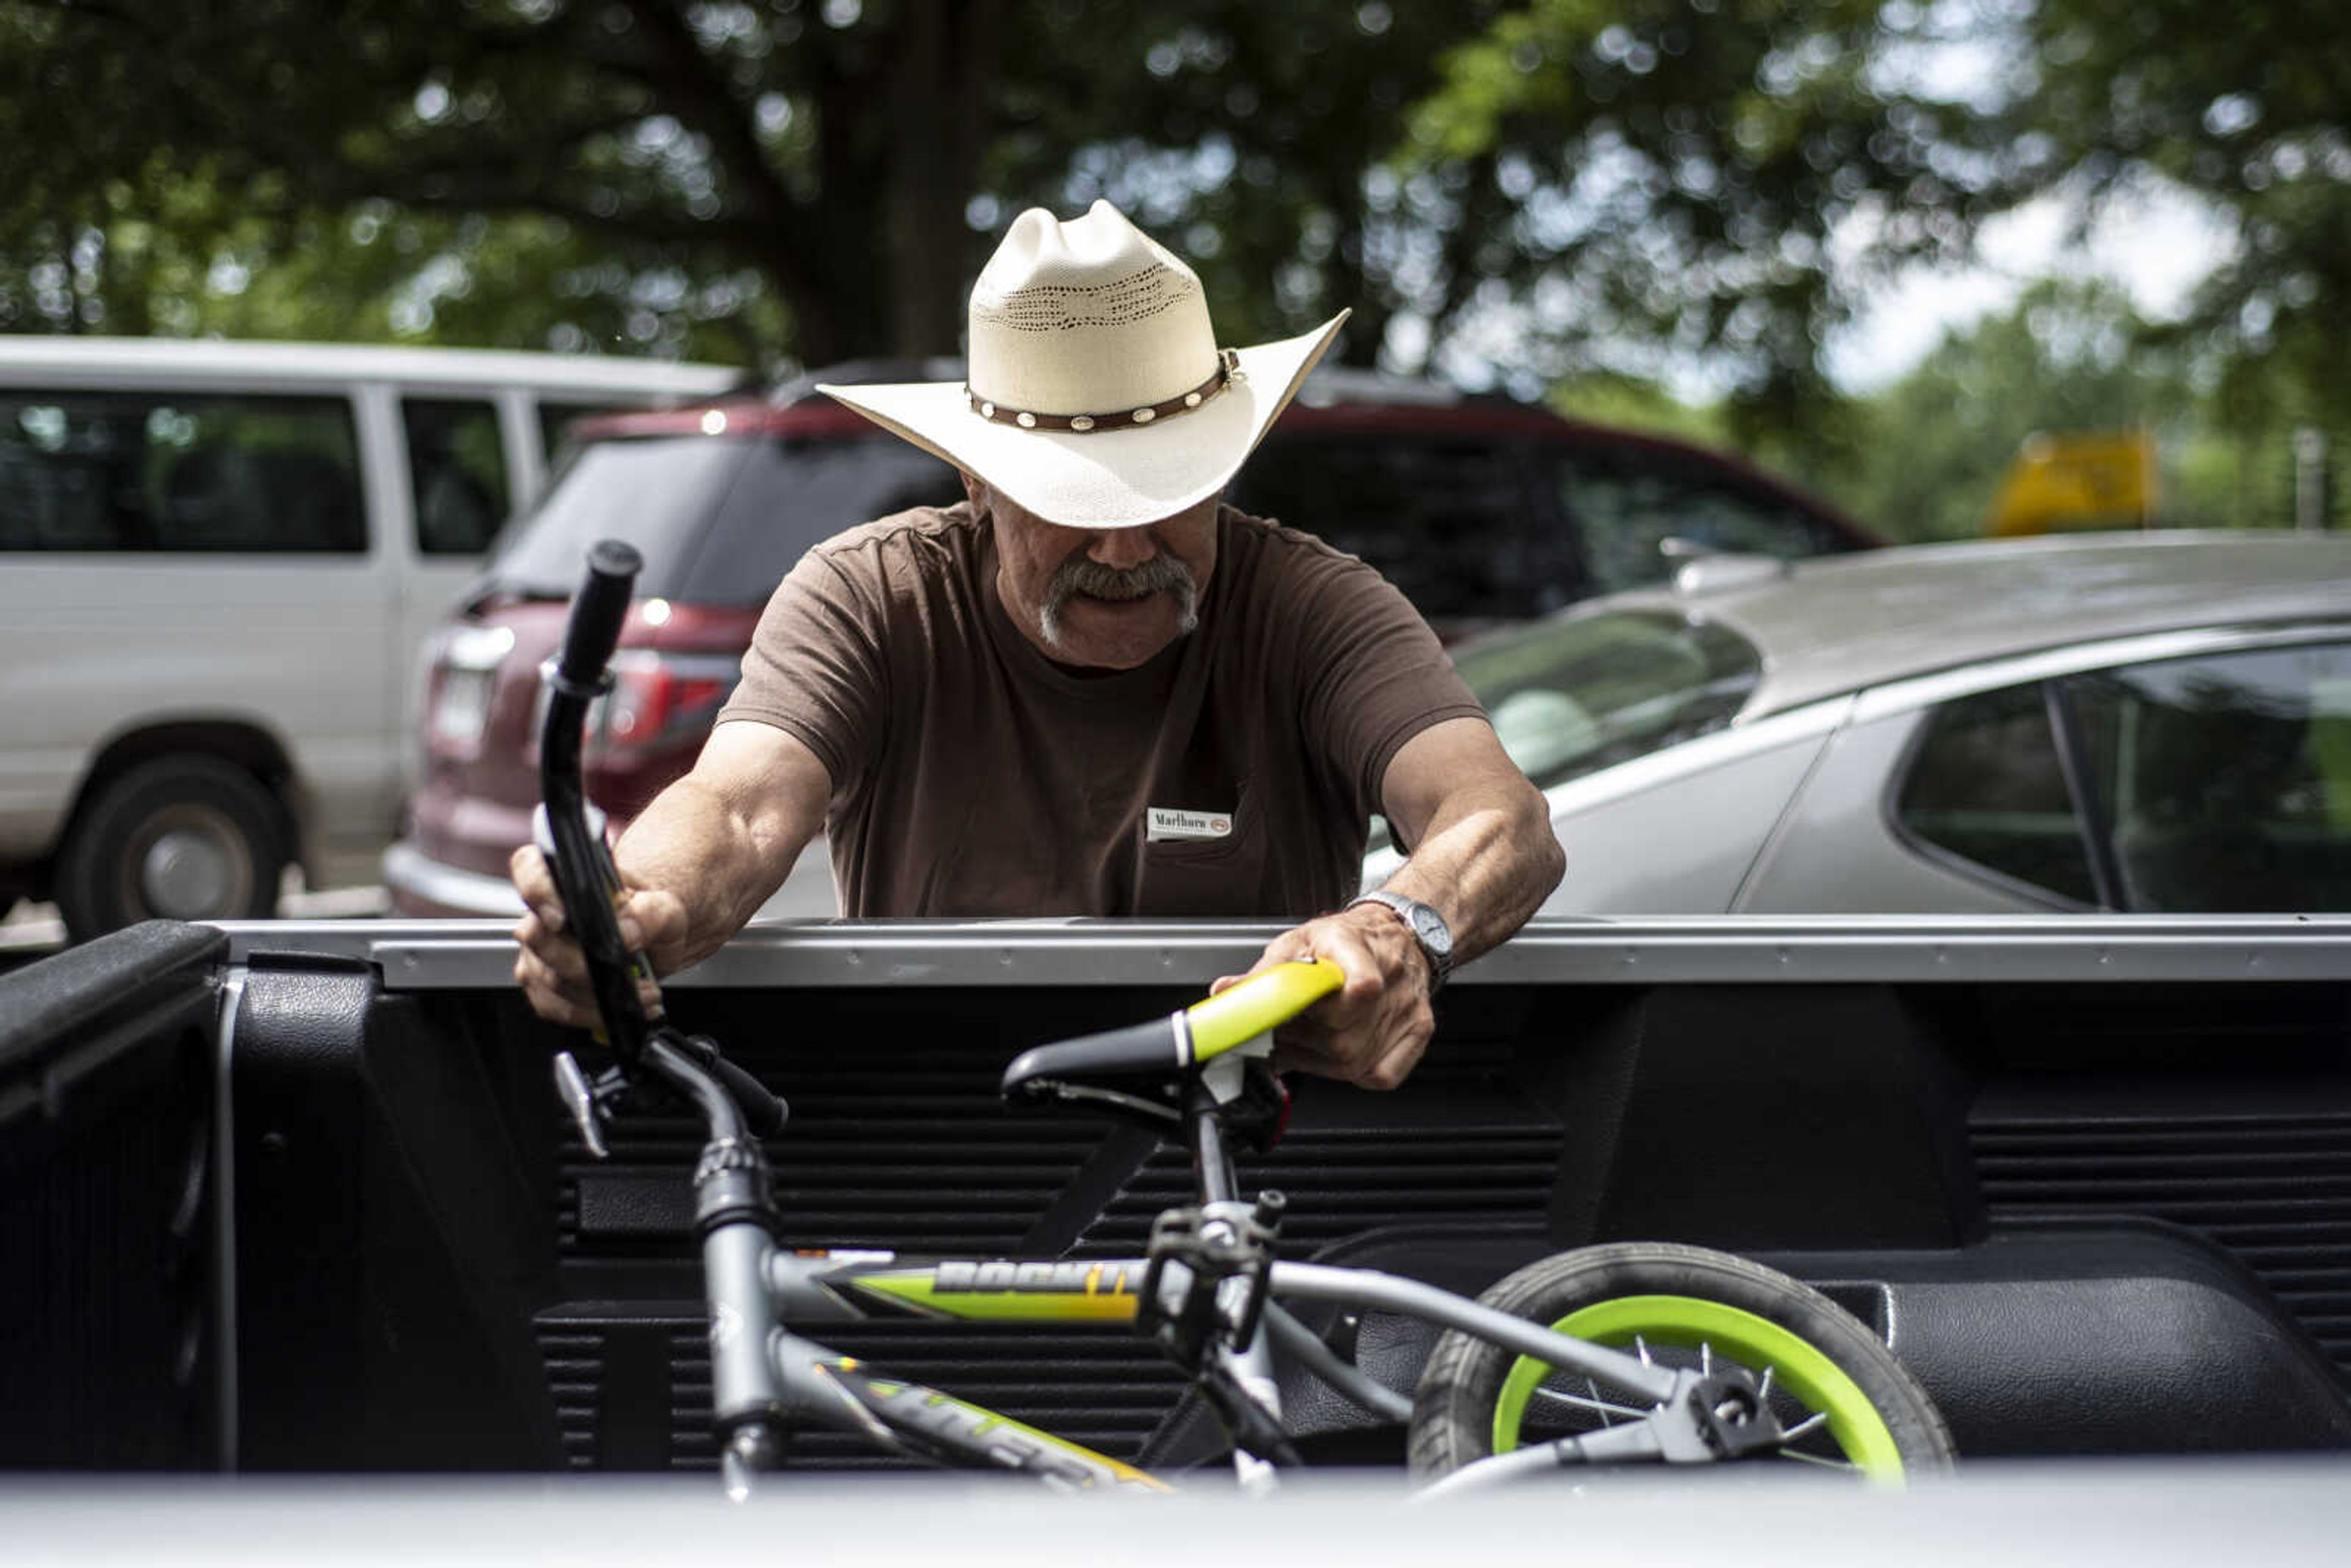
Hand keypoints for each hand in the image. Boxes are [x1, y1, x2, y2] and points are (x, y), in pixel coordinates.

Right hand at [509, 843, 688, 1029]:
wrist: (651, 941)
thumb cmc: (647, 915)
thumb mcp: (665, 907)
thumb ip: (650, 912)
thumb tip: (626, 931)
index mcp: (566, 881)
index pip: (530, 870)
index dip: (537, 891)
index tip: (561, 917)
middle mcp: (541, 916)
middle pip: (540, 941)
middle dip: (587, 964)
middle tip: (627, 967)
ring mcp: (538, 954)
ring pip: (549, 981)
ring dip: (598, 994)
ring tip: (641, 990)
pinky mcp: (543, 988)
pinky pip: (554, 1007)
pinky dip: (592, 1013)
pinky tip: (624, 1005)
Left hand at [1214, 903, 1435, 1089]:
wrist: (1394, 936)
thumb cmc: (1344, 941)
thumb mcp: (1297, 943)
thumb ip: (1264, 973)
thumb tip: (1226, 992)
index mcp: (1357, 946)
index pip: (1359, 987)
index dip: (1318, 1010)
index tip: (1287, 1016)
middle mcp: (1391, 979)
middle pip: (1343, 1036)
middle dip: (1300, 1039)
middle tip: (1282, 1029)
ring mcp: (1408, 1010)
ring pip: (1354, 1062)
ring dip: (1316, 1059)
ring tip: (1301, 1039)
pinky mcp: (1418, 1033)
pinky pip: (1378, 1076)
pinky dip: (1349, 1073)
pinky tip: (1330, 1055)